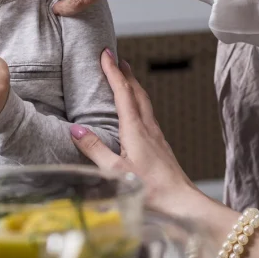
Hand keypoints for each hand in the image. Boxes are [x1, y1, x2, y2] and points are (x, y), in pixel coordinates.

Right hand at [69, 50, 208, 214]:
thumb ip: (95, 150)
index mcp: (136, 129)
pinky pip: (147, 115)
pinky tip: (136, 112)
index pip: (123, 92)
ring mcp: (157, 137)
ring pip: (144, 102)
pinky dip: (138, 103)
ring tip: (125, 77)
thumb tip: (76, 130)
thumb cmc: (151, 190)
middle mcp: (148, 128)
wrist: (182, 203)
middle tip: (116, 58)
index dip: (113, 71)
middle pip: (137, 92)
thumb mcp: (115, 171)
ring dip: (133, 86)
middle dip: (125, 73)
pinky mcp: (160, 146)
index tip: (105, 53)